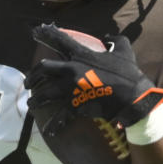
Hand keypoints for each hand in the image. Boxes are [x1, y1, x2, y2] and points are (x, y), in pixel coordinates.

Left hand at [25, 25, 162, 131]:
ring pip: (45, 93)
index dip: (46, 34)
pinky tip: (49, 131)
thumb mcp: (124, 51)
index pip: (60, 41)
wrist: (134, 97)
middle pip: (43, 69)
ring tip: (32, 105)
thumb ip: (116, 40)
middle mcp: (72, 69)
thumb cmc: (130, 74)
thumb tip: (108, 36)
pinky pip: (60, 116)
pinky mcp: (75, 105)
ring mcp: (72, 88)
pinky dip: (54, 125)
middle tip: (29, 83)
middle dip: (33, 76)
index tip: (35, 32)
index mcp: (82, 55)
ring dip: (36, 100)